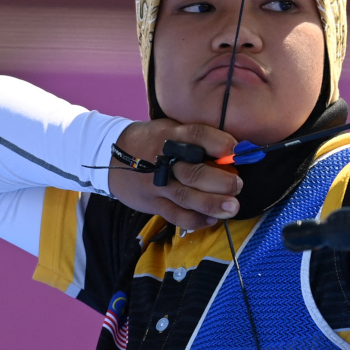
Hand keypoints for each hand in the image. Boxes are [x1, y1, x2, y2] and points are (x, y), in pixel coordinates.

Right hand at [109, 120, 242, 229]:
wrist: (111, 157)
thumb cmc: (153, 141)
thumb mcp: (170, 129)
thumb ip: (196, 139)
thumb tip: (235, 151)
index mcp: (171, 135)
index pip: (196, 135)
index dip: (218, 142)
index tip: (237, 150)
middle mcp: (164, 160)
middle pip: (194, 172)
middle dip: (220, 181)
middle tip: (238, 185)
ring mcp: (157, 184)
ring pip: (186, 197)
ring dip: (212, 203)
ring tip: (232, 207)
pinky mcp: (152, 203)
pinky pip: (175, 215)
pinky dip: (195, 220)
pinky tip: (212, 220)